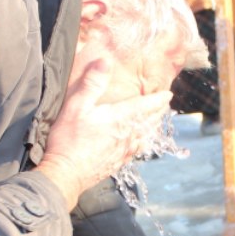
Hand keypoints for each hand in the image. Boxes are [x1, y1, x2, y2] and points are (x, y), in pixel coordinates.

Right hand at [37, 59, 172, 207]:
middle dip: (159, 111)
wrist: (66, 174)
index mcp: (120, 118)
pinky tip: (141, 143)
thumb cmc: (69, 140)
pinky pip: (137, 150)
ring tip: (157, 121)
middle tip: (165, 105)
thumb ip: (92, 83)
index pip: (147, 106)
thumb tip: (105, 61)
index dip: (159, 99)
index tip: (168, 94)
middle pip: (150, 121)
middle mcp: (127, 135)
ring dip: (153, 127)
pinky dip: (144, 142)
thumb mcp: (76, 106)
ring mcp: (124, 151)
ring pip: (146, 136)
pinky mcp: (117, 163)